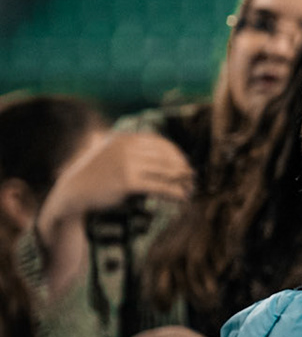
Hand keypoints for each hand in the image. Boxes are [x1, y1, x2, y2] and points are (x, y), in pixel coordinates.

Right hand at [37, 132, 193, 234]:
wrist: (73, 191)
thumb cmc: (97, 175)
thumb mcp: (114, 155)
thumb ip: (136, 153)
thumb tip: (170, 159)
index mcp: (125, 138)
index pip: (161, 143)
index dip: (177, 155)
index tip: (185, 166)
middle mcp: (127, 148)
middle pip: (166, 157)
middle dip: (182, 169)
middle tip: (193, 179)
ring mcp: (127, 164)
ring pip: (166, 172)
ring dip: (182, 181)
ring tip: (190, 190)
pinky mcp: (127, 181)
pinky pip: (159, 186)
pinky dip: (174, 192)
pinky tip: (182, 198)